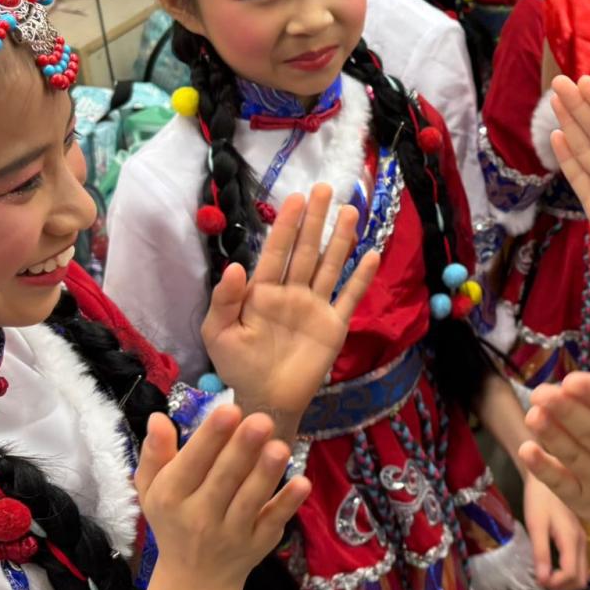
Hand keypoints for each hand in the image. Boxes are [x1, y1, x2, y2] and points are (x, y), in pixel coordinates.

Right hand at [135, 405, 310, 589]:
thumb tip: (158, 418)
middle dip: (242, 449)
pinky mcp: (259, 544)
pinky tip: (303, 483)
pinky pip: (273, 521)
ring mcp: (232, 533)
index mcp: (171, 497)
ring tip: (281, 447)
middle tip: (262, 419)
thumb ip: (155, 453)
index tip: (230, 409)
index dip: (210, 437)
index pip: (191, 464)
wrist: (194, 581)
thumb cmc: (174, 519)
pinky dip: (288, 504)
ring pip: (250, 500)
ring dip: (266, 473)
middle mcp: (199, 518)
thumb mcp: (153, 489)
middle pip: (223, 480)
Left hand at [202, 184, 379, 423]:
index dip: (287, 225)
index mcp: (263, 292)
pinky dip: (361, 279)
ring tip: (350, 211)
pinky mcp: (334, 327)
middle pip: (306, 250)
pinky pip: (349, 298)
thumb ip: (225, 300)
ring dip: (340, 240)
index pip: (277, 252)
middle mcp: (292, 293)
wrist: (265, 400)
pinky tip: (371, 256)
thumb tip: (235, 266)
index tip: (296, 198)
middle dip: (315, 220)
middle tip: (325, 189)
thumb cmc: (238, 367)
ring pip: (330, 266)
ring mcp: (315, 308)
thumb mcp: (218, 334)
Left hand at [522, 472, 588, 589]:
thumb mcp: (536, 525)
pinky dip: (569, 573)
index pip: (572, 576)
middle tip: (543, 580)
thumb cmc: (540, 498)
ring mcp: (583, 540)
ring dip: (566, 582)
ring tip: (547, 575)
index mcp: (572, 539)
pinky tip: (553, 566)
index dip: (556, 585)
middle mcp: (582, 543)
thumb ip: (541, 552)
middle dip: (563, 587)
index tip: (540, 580)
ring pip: (583, 574)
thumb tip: (543, 580)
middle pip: (582, 580)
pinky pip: (580, 564)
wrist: (551, 472)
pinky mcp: (580, 537)